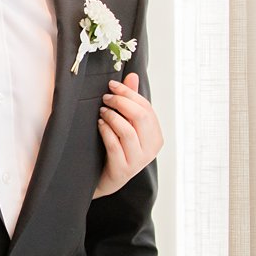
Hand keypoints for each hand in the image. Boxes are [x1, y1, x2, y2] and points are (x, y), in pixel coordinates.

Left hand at [93, 73, 162, 198]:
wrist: (105, 179)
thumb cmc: (117, 149)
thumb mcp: (126, 124)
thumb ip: (131, 102)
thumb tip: (132, 75)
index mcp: (156, 136)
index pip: (147, 108)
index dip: (129, 94)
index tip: (112, 85)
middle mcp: (151, 149)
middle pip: (140, 117)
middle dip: (121, 103)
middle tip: (105, 97)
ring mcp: (138, 161)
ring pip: (127, 131)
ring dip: (112, 117)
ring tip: (102, 111)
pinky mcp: (123, 169)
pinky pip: (114, 145)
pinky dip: (106, 131)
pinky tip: (99, 124)